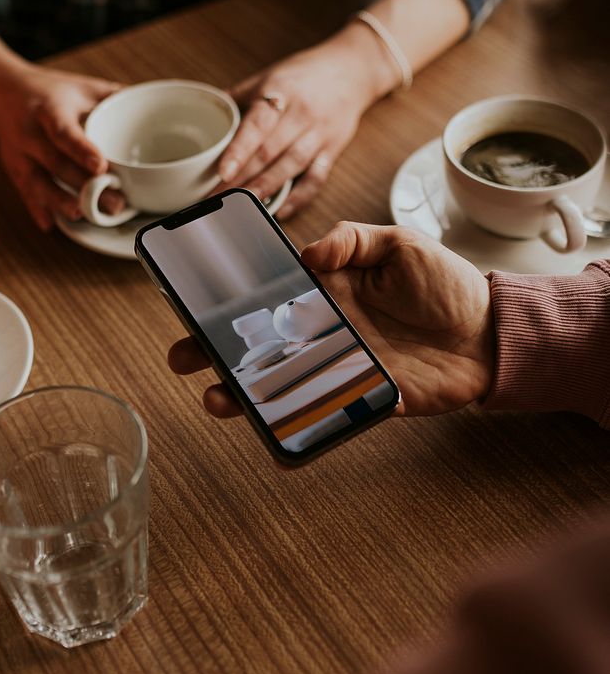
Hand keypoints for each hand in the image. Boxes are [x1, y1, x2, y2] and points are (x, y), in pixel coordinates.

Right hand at [0, 63, 122, 229]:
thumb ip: (116, 97)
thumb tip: (154, 106)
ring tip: (81, 214)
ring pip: (37, 181)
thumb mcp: (82, 86)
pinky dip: (37, 209)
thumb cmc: (50, 91)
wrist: (0, 91)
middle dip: (84, 185)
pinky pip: (24, 192)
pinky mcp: (14, 168)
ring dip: (59, 201)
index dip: (81, 149)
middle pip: (56, 163)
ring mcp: (19, 153)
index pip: (64, 131)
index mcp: (50, 109)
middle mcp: (30, 132)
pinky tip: (49, 223)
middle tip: (115, 203)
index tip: (100, 166)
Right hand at [168, 223, 495, 417]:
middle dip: (217, 351)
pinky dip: (295, 424)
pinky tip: (272, 432)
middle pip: (260, 343)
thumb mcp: (400, 243)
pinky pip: (320, 413)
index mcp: (329, 290)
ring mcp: (340, 366)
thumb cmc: (446, 284)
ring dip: (245, 394)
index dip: (232, 299)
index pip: (270, 294)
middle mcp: (326, 329)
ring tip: (218, 399)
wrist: (490, 335)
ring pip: (280, 382)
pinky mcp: (360, 396)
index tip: (195, 300)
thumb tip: (309, 256)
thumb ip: (353, 241)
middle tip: (184, 357)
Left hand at [214, 23, 397, 219]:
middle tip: (217, 199)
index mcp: (280, 93)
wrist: (352, 69)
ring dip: (264, 190)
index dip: (238, 150)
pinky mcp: (332, 150)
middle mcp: (301, 114)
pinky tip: (281, 211)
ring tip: (241, 207)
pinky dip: (298, 198)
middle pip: (269, 152)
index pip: (257, 125)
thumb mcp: (269, 76)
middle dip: (241, 179)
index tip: (221, 172)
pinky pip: (316, 179)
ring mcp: (319, 134)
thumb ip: (239, 97)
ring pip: (290, 168)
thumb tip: (207, 116)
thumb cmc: (304, 75)